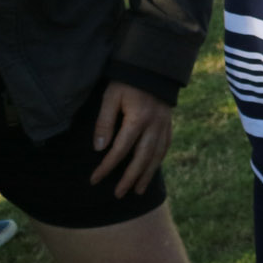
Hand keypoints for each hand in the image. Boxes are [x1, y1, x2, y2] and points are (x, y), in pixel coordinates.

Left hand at [89, 81, 173, 195]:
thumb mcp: (111, 97)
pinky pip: (165, 146)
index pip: (120, 150)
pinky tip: (152, 168)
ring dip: (147, 174)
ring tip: (138, 190)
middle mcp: (154, 126)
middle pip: (142, 158)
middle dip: (130, 178)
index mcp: (138, 119)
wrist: (153, 67)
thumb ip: (105, 122)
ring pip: (157, 155)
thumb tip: (99, 148)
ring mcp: (164, 125)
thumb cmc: (127, 81)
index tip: (94, 180)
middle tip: (119, 194)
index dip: (107, 166)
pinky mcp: (168, 123)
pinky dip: (158, 160)